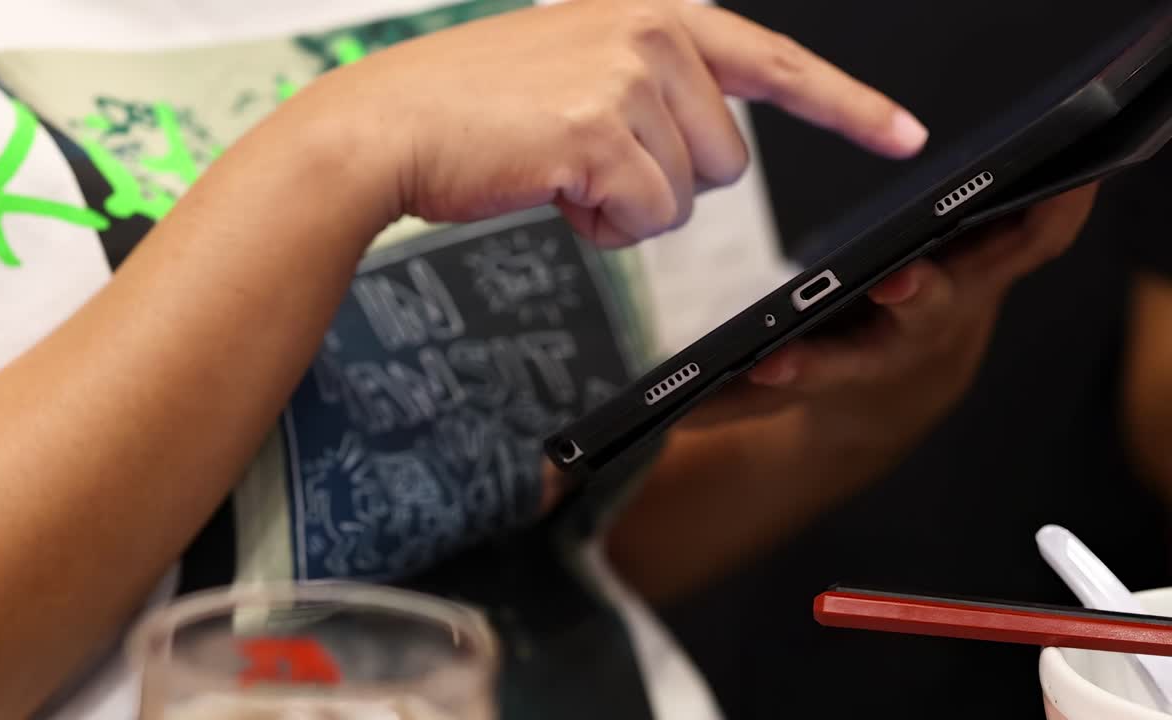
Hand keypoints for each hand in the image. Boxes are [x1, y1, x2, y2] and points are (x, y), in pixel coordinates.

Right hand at [299, 0, 927, 247]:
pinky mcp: (603, 132)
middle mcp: (654, 32)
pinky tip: (553, 188)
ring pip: (689, 195)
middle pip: (727, 159)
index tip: (904, 134)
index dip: (847, 105)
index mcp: (655, 12)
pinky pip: (648, 219)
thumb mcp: (579, 65)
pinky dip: (603, 227)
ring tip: (563, 168)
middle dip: (665, 179)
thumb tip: (714, 145)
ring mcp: (629, 78)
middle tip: (588, 158)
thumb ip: (656, 84)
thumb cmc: (477, 108)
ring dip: (630, 205)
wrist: (389, 125)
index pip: (776, 61)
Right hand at [685, 183, 1100, 442]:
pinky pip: (1035, 241)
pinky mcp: (990, 270)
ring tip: (1022, 197)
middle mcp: (913, 336)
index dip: (803, 368)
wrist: (903, 393)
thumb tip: (659, 410)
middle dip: (909, 301)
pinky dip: (1055, 209)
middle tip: (897, 283)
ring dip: (1001, 243)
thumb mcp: (769, 398)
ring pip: (988, 273)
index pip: (824, 371)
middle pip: (917, 319)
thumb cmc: (830, 377)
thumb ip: (716, 403)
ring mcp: (959, 301)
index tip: (774, 364)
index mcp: (853, 364)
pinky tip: (1066, 177)